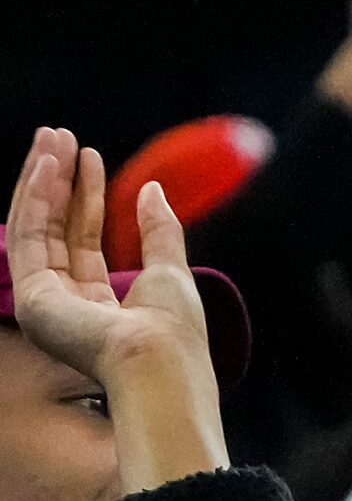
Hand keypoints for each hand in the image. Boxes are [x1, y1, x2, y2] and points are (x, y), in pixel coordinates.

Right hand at [5, 130, 225, 490]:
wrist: (162, 364)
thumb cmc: (176, 333)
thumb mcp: (171, 271)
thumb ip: (158, 231)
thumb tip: (151, 189)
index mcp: (99, 306)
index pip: (82, 241)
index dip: (85, 197)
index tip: (91, 157)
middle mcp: (66, 305)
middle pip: (54, 231)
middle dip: (57, 181)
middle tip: (60, 136)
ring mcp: (44, 303)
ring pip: (35, 229)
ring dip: (42, 181)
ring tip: (52, 140)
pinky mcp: (31, 298)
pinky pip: (27, 238)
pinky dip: (35, 198)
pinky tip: (46, 166)